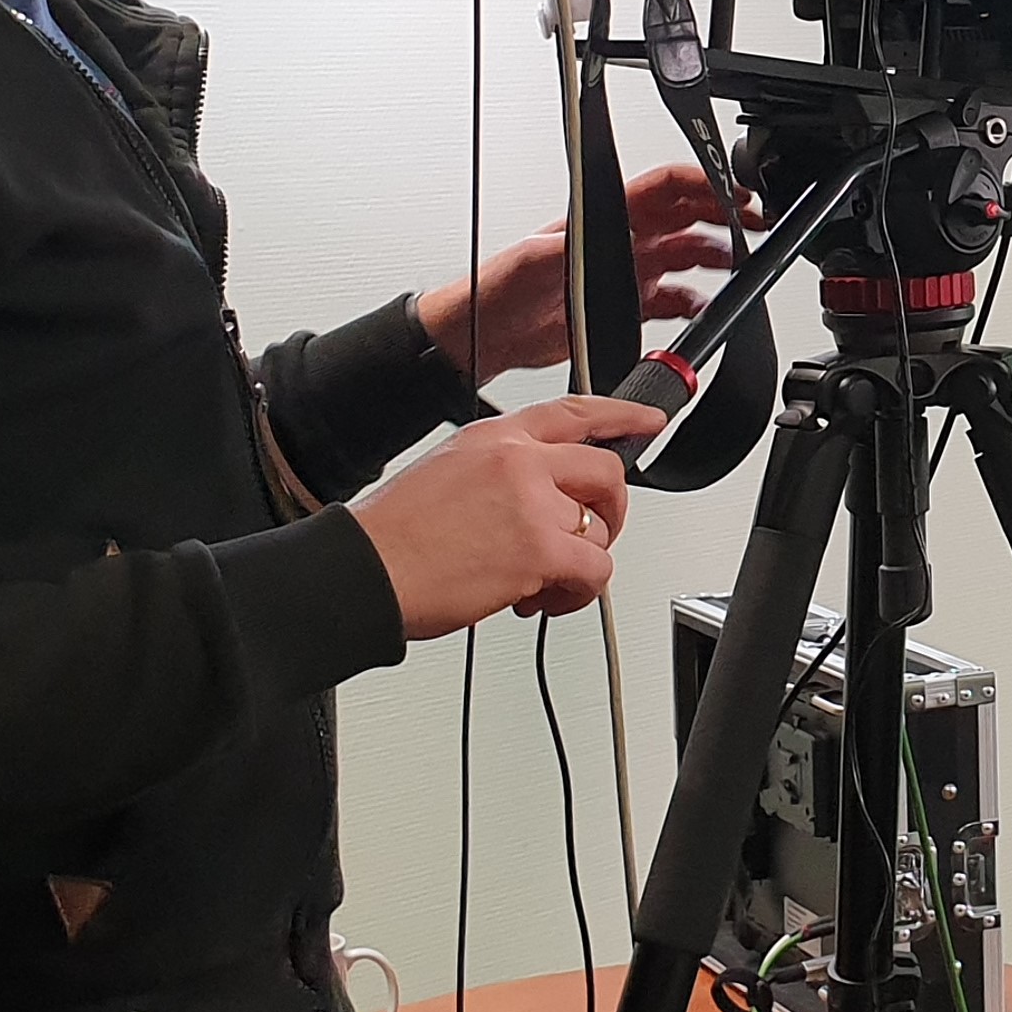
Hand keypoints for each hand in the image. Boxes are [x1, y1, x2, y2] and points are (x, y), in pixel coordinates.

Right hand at [348, 398, 659, 638]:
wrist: (364, 570)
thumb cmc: (393, 536)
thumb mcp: (445, 471)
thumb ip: (499, 472)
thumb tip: (537, 497)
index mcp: (494, 437)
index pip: (573, 412)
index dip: (620, 416)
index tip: (647, 421)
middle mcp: (518, 461)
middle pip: (605, 471)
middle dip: (610, 510)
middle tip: (594, 535)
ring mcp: (533, 503)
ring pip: (599, 529)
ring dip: (579, 564)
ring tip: (541, 583)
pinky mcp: (541, 549)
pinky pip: (595, 571)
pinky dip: (577, 594)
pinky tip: (542, 599)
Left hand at [413, 164, 753, 383]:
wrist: (486, 334)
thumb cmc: (500, 289)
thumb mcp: (536, 259)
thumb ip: (572, 244)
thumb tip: (606, 233)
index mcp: (606, 218)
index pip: (665, 187)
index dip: (704, 183)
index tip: (736, 191)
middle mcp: (622, 241)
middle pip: (688, 216)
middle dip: (726, 215)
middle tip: (758, 224)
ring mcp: (626, 273)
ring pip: (686, 255)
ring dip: (717, 257)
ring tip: (743, 264)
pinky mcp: (626, 305)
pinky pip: (673, 298)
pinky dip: (694, 302)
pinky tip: (705, 308)